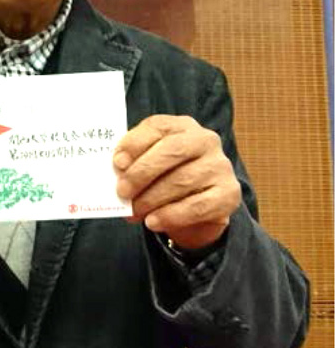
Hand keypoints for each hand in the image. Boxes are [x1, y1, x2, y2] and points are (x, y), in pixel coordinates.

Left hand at [113, 115, 240, 249]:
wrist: (197, 206)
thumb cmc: (166, 177)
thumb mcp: (149, 163)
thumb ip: (134, 161)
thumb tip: (119, 168)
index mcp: (182, 126)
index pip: (158, 126)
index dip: (135, 143)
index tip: (117, 163)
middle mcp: (205, 140)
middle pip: (171, 151)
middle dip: (141, 173)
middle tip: (122, 191)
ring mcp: (220, 166)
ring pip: (182, 180)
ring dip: (152, 199)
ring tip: (134, 211)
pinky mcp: (229, 194)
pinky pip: (197, 206)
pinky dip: (171, 216)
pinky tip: (153, 222)